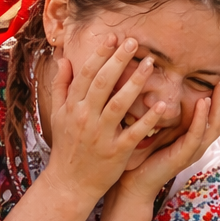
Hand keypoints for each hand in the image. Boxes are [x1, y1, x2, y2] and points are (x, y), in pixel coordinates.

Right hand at [44, 35, 166, 204]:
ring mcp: (101, 136)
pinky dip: (148, 118)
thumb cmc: (66, 147)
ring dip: (135, 82)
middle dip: (118, 60)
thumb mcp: (58, 115)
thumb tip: (63, 58)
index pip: (87, 74)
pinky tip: (162, 104)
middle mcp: (85, 118)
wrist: (69, 183)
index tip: (113, 37)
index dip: (100, 54)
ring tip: (150, 64)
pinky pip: (134, 132)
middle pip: (103, 83)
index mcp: (72, 107)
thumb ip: (61, 86)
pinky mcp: (116, 152)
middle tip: (134, 42)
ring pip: (118, 104)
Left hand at [115, 61, 219, 202]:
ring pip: (216, 124)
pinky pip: (197, 136)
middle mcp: (201, 141)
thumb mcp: (160, 124)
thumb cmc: (144, 154)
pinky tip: (203, 102)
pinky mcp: (183, 157)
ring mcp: (194, 150)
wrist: (133, 183)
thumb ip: (170, 107)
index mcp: (198, 133)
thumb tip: (167, 77)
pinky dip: (202, 119)